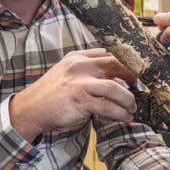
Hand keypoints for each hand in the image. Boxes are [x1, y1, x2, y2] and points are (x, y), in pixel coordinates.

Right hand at [10, 49, 137, 141]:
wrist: (30, 109)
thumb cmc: (51, 94)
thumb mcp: (67, 73)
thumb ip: (88, 71)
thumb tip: (116, 78)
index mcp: (78, 57)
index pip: (109, 53)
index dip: (126, 63)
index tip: (135, 73)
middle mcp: (80, 66)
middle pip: (117, 64)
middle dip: (133, 77)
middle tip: (138, 88)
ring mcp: (80, 82)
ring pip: (116, 88)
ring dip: (129, 100)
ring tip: (132, 108)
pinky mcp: (80, 100)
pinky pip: (108, 106)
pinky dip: (120, 113)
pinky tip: (124, 117)